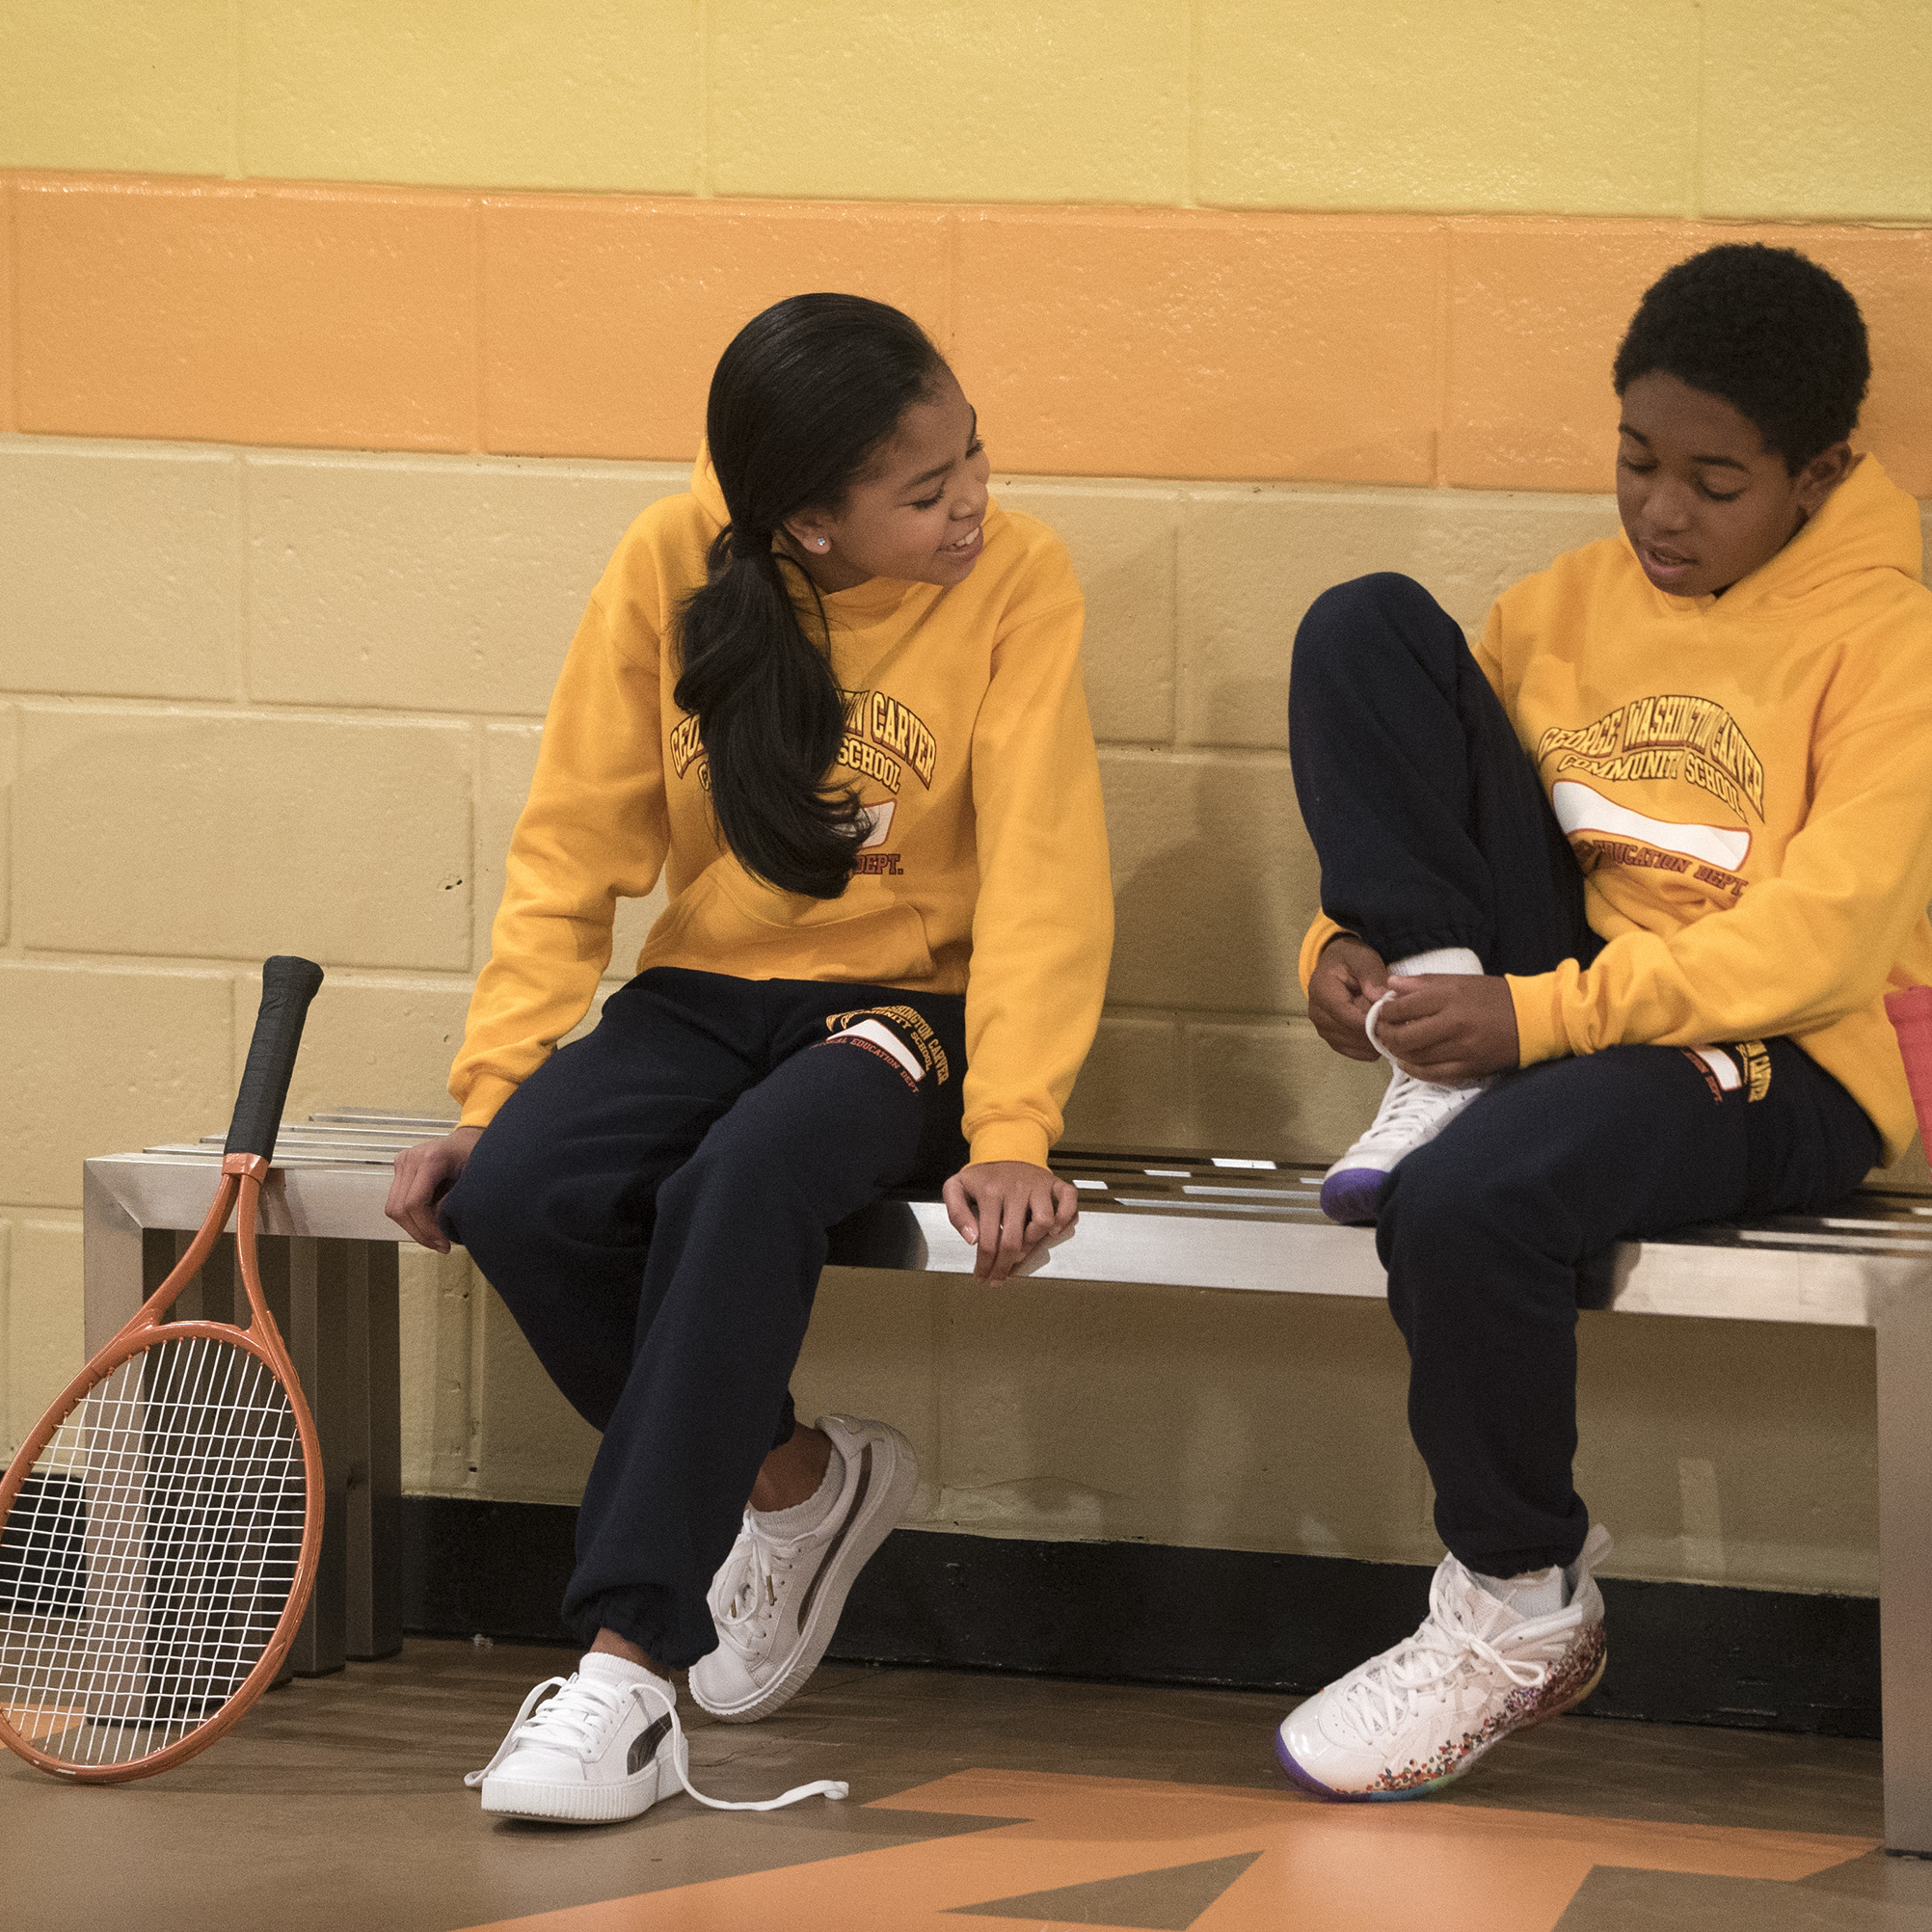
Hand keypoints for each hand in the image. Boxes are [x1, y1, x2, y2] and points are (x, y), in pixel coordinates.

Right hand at [385, 1125, 483, 1251]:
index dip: (426, 1229)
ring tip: (435, 1236)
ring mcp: (402, 1162)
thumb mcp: (472, 1179)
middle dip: (419, 1233)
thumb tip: (439, 1228)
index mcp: (431, 1158)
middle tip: (440, 1245)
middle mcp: (411, 1158)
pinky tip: (428, 1223)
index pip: (414, 1203)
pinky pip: (396, 1202)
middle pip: (400, 1208)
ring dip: (413, 1228)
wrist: (468, 1140)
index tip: (443, 1243)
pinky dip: (410, 1218)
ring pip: (394, 1208)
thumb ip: (454, 1202)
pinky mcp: (400, 1169)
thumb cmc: (475, 1155)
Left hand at [941, 1160, 1079, 1283]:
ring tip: (1022, 1250)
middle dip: (1005, 1265)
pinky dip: (1066, 1218)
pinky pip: (1069, 1200)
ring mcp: (1038, 1186)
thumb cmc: (982, 1174)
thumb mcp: (956, 1187)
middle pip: (1014, 1240)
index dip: (985, 1264)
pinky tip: (1053, 1231)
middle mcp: (1016, 1189)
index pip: (987, 1239)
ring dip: (1033, 1242)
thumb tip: (972, 1240)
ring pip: (1043, 1221)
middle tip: (999, 1277)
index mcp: (990, 1192)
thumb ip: (956, 1213)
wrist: (1005, 1146)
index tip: (983, 1275)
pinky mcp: (1054, 1183)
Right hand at [1307, 935, 1390, 1060]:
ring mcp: (1323, 1029)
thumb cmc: (1350, 959)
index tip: (1397, 1019)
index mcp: (1322, 992)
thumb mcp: (1363, 958)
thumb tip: (1382, 999)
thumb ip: (1372, 976)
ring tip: (1392, 1026)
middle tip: (1400, 1022)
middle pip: (1352, 1033)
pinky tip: (1382, 1034)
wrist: (1335, 965)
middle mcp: (1318, 1014)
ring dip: (1375, 1039)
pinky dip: (1370, 1047)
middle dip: (1377, 1030)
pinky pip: (1354, 1052)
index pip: (1349, 1016)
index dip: (1374, 1021)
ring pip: (1355, 1046)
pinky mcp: (1331, 1039)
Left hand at [1373, 975, 1519, 1082]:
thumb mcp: (1460, 981)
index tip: (1381, 1012)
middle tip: (1381, 1032)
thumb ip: (1423, 983)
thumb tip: (1390, 984)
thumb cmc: (1495, 997)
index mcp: (1450, 997)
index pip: (1403, 1008)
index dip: (1385, 1012)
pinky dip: (1414, 1070)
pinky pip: (1433, 1074)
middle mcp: (1453, 1024)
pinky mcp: (1469, 1068)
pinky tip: (1406, 1063)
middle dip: (1386, 1035)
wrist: (1534, 1020)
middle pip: (1405, 1036)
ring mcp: (1461, 1049)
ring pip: (1415, 1057)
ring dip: (1397, 1052)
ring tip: (1393, 1045)